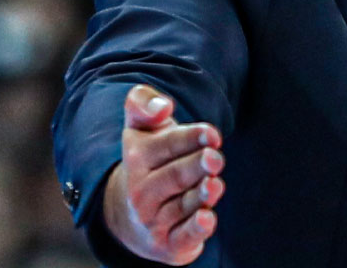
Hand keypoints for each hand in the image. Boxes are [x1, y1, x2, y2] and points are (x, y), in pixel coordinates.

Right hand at [102, 85, 225, 264]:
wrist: (132, 213)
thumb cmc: (151, 158)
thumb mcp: (141, 127)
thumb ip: (144, 103)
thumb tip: (162, 106)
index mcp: (137, 156)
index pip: (166, 145)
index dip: (191, 138)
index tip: (212, 134)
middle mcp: (142, 190)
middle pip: (175, 176)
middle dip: (196, 166)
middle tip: (215, 158)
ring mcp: (154, 218)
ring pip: (182, 205)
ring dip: (200, 195)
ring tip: (215, 184)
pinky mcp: (169, 242)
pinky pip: (183, 236)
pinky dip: (195, 229)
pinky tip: (207, 219)